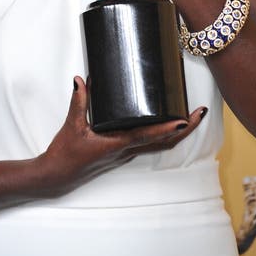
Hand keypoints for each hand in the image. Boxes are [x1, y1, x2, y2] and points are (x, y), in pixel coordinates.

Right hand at [38, 77, 206, 197]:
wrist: (56, 175)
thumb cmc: (65, 154)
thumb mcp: (71, 125)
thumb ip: (78, 101)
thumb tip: (82, 80)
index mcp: (118, 144)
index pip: (149, 136)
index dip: (169, 128)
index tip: (185, 119)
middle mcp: (126, 150)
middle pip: (164, 142)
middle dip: (184, 129)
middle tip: (199, 113)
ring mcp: (125, 153)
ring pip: (158, 144)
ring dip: (176, 132)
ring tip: (188, 115)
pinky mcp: (120, 152)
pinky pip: (147, 143)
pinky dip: (161, 134)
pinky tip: (161, 122)